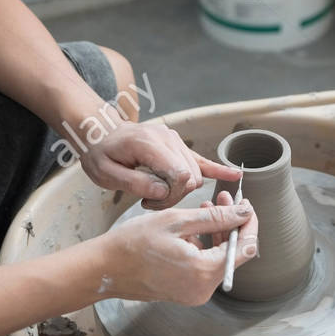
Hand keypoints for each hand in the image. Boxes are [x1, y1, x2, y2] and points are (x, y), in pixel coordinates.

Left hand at [79, 119, 240, 208]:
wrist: (99, 132)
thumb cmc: (100, 153)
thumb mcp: (106, 173)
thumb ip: (134, 183)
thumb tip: (163, 192)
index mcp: (149, 143)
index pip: (180, 174)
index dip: (171, 196)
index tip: (149, 202)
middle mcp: (167, 139)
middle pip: (191, 177)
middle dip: (175, 196)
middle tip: (149, 201)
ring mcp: (175, 141)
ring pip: (196, 175)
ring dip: (180, 191)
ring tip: (154, 194)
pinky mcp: (179, 147)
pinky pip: (202, 160)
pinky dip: (218, 169)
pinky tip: (234, 176)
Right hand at [98, 193, 258, 304]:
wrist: (105, 268)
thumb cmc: (134, 242)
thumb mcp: (177, 221)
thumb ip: (216, 217)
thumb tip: (244, 212)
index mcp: (204, 272)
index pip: (245, 247)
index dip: (249, 223)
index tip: (245, 204)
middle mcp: (203, 289)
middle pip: (233, 254)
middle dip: (231, 224)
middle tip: (222, 197)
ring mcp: (194, 294)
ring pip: (219, 259)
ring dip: (217, 233)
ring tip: (205, 207)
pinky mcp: (186, 292)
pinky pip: (205, 267)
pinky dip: (204, 246)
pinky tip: (192, 228)